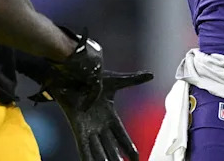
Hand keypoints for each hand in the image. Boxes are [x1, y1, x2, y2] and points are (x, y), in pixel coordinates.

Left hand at [37, 69, 153, 160]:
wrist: (73, 72)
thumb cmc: (90, 76)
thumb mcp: (115, 80)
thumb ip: (133, 80)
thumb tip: (151, 75)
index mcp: (109, 115)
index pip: (122, 136)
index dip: (129, 148)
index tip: (136, 159)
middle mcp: (99, 124)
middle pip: (111, 147)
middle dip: (116, 159)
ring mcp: (88, 127)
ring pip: (98, 151)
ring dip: (104, 160)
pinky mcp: (77, 127)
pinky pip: (83, 146)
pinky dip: (86, 156)